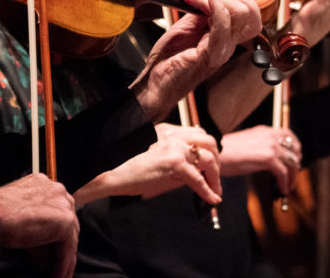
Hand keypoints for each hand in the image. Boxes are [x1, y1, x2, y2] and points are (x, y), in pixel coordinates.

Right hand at [0, 173, 77, 277]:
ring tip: (56, 273)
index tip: (52, 250)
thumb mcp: (20, 214)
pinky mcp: (64, 220)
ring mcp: (62, 203)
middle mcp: (56, 190)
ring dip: (63, 259)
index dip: (55, 234)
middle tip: (54, 264)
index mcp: (44, 185)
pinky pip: (68, 248)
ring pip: (69, 237)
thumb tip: (46, 251)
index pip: (58, 211)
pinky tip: (56, 275)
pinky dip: (63, 265)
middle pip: (68, 224)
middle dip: (62, 246)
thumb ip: (37, 224)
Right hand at [74, 123, 221, 206]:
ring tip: (214, 190)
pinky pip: (199, 179)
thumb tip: (198, 171)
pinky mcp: (174, 163)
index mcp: (166, 130)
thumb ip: (175, 157)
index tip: (211, 165)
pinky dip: (208, 191)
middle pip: (208, 141)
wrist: (113, 175)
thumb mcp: (156, 157)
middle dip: (216, 160)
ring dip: (215, 177)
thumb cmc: (131, 170)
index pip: (196, 134)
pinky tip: (211, 199)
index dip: (208, 150)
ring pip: (208, 158)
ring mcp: (174, 148)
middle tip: (215, 177)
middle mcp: (172, 135)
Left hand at [131, 0, 262, 121]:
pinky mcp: (209, 55)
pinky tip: (202, 1)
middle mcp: (228, 45)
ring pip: (239, 17)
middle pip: (248, 14)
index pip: (251, 16)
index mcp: (225, 39)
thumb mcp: (185, 27)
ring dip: (215, 0)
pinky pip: (221, 29)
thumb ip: (200, 12)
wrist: (155, 83)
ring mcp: (221, 51)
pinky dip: (215, 10)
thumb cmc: (169, 59)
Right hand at [219, 126, 301, 195]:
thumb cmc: (224, 152)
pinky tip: (281, 189)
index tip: (295, 159)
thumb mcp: (245, 143)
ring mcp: (269, 146)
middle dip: (296, 164)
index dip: (295, 148)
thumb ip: (259, 146)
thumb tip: (269, 159)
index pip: (288, 135)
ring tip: (288, 186)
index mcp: (263, 130)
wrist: (214, 153)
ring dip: (292, 177)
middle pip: (295, 150)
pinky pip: (283, 173)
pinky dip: (284, 183)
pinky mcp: (267, 158)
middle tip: (292, 176)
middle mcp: (269, 136)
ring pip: (292, 163)